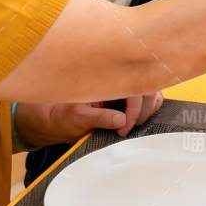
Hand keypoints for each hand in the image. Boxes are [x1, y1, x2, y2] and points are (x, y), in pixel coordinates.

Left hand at [15, 92, 163, 145]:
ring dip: (145, 110)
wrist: (55, 119)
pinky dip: (145, 110)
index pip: (134, 88)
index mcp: (106, 77)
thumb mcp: (77, 117)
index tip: (124, 128)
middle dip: (141, 111)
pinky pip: (148, 99)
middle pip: (147, 88)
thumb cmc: (63, 115)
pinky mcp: (128, 96)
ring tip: (128, 126)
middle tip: (127, 129)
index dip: (134, 109)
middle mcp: (118, 78)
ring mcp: (124, 86)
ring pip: (151, 92)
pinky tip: (132, 122)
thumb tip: (121, 119)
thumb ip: (100, 117)